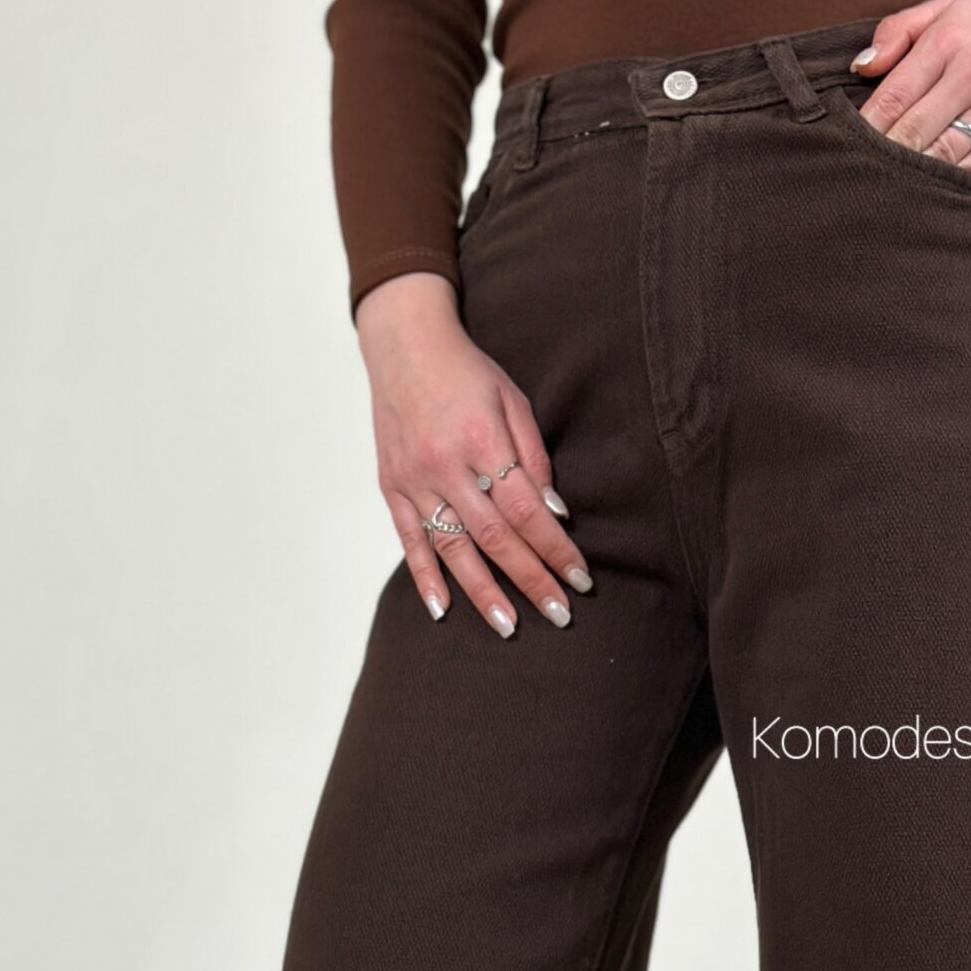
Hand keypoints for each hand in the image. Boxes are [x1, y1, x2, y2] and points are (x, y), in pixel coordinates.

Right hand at [354, 274, 592, 636]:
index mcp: (482, 439)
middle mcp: (445, 464)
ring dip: (482, 592)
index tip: (580, 579)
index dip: (555, 548)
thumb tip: (554, 515)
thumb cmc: (467, 372)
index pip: (527, 510)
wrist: (403, 344)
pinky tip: (442, 609)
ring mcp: (414, 478)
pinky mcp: (390, 485)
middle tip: (559, 616)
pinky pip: (408, 539)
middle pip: (495, 536)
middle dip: (530, 580)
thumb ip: (533, 458)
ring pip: (452, 546)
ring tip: (508, 626)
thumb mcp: (513, 401)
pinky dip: (424, 576)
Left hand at [850, 0, 970, 171]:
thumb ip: (896, 32)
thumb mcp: (944, 11)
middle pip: (915, 129)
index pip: (894, 94)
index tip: (849, 146)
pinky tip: (935, 183)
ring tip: (893, 185)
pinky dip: (955, 176)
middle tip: (864, 174)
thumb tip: (860, 68)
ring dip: (917, 171)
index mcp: (950, 39)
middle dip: (886, 155)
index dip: (867, 127)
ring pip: (947, 151)